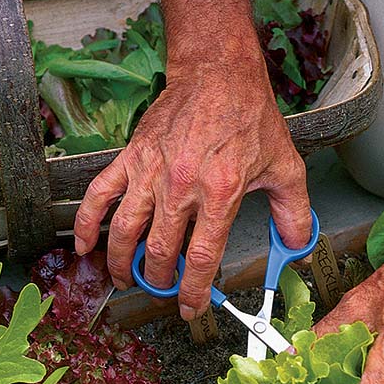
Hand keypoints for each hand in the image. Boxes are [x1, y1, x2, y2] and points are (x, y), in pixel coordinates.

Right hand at [74, 55, 311, 319]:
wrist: (217, 75)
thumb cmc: (249, 119)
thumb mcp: (285, 167)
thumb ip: (294, 214)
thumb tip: (298, 248)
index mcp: (220, 191)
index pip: (201, 257)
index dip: (194, 290)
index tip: (192, 308)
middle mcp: (181, 185)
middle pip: (160, 251)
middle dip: (159, 281)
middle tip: (162, 291)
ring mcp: (151, 172)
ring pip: (125, 230)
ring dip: (122, 263)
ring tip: (127, 280)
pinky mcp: (131, 157)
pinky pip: (100, 195)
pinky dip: (87, 224)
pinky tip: (84, 248)